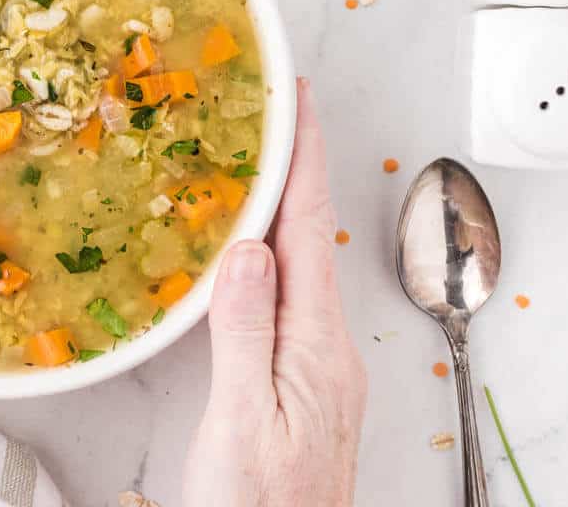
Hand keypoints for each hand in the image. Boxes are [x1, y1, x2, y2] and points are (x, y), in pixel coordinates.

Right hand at [179, 78, 366, 506]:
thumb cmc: (256, 504)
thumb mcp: (241, 419)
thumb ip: (245, 332)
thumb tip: (249, 249)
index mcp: (314, 344)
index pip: (308, 229)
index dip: (302, 159)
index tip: (296, 101)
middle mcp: (325, 345)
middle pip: (309, 237)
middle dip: (292, 170)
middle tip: (268, 117)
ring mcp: (318, 363)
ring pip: (298, 265)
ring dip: (279, 210)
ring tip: (253, 167)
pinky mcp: (302, 379)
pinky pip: (287, 296)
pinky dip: (270, 255)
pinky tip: (247, 253)